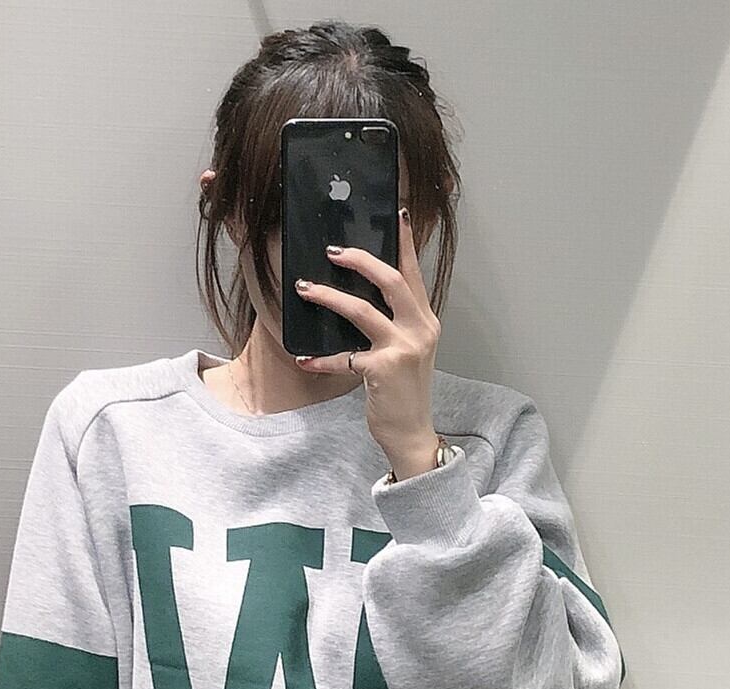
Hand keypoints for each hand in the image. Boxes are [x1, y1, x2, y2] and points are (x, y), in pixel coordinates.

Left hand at [295, 206, 441, 477]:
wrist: (411, 433)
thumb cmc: (403, 392)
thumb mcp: (407, 352)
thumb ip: (394, 324)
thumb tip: (361, 298)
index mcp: (426, 320)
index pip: (413, 273)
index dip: (405, 242)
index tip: (398, 213)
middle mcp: (419, 329)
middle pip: (391, 280)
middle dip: (360, 260)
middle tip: (332, 251)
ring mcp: (403, 349)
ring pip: (362, 310)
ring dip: (329, 296)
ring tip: (305, 288)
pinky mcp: (383, 370)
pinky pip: (344, 358)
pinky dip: (322, 359)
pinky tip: (303, 359)